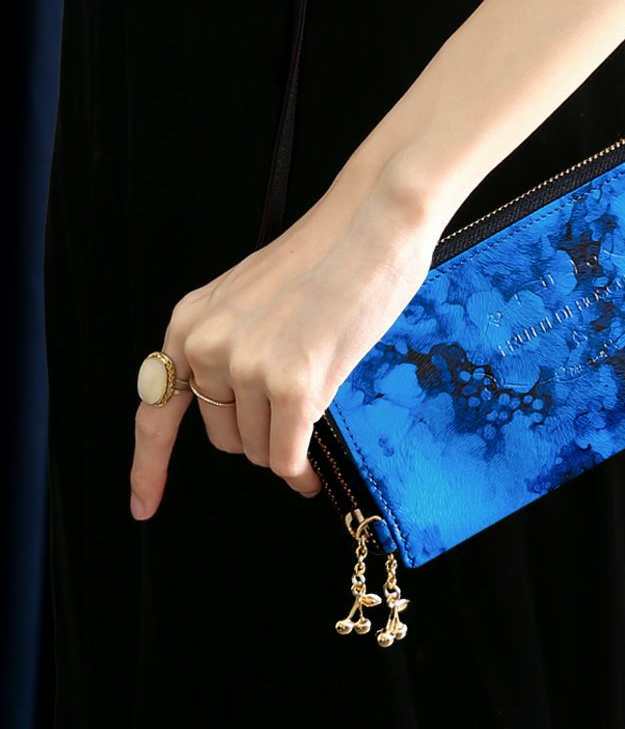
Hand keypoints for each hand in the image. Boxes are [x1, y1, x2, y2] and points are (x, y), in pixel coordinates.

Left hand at [129, 154, 445, 519]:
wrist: (375, 224)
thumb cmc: (332, 254)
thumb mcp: (255, 297)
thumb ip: (235, 346)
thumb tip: (244, 409)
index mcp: (190, 321)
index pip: (154, 408)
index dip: (148, 465)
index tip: (144, 504)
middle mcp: (207, 346)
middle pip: (221, 436)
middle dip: (257, 434)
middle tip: (297, 408)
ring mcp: (248, 366)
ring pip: (258, 448)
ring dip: (286, 444)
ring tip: (320, 406)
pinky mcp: (293, 384)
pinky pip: (287, 457)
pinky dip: (300, 473)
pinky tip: (312, 476)